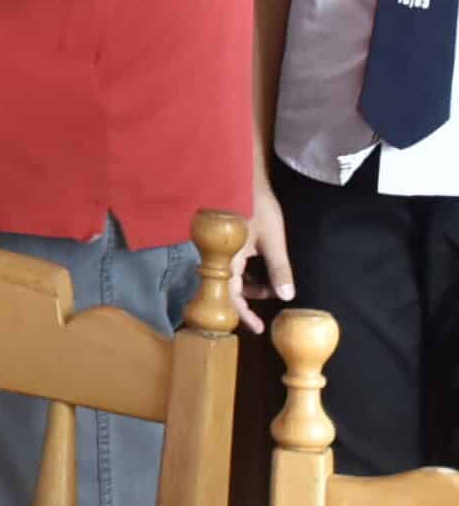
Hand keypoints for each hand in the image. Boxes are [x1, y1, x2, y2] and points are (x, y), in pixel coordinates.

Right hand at [235, 171, 295, 334]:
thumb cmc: (258, 206)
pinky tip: (261, 268)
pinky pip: (232, 266)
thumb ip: (279, 269)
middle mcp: (219, 256)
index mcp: (227, 257)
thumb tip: (286, 297)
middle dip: (249, 299)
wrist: (244, 177)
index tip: (258, 328)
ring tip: (271, 284)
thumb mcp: (273, 239)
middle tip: (269, 304)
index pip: (230, 295)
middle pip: (228, 288)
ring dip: (249, 285)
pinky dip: (246, 273)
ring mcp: (220, 249)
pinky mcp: (225, 242)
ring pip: (230, 277)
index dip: (242, 314)